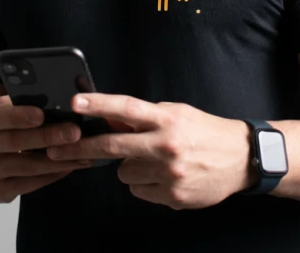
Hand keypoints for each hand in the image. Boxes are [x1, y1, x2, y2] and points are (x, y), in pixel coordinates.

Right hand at [0, 95, 95, 203]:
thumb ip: (16, 104)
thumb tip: (55, 98)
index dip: (17, 116)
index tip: (41, 113)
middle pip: (14, 142)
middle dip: (47, 136)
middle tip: (75, 131)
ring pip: (28, 166)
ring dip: (59, 159)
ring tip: (84, 151)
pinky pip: (32, 183)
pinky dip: (54, 174)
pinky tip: (72, 165)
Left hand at [45, 93, 252, 209]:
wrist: (242, 158)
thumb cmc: (205, 132)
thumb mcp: (176, 113)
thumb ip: (145, 117)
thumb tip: (109, 119)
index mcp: (167, 119)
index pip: (127, 108)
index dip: (99, 105)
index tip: (75, 103)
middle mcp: (166, 145)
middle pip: (112, 146)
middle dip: (80, 147)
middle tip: (57, 149)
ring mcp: (169, 174)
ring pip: (123, 172)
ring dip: (129, 166)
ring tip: (153, 160)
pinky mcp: (173, 196)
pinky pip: (139, 190)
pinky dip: (145, 184)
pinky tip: (165, 176)